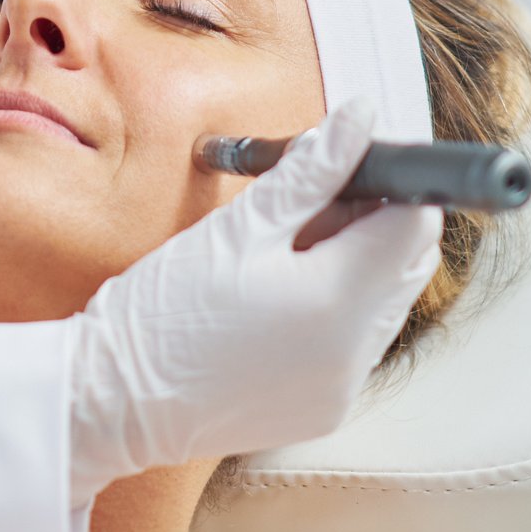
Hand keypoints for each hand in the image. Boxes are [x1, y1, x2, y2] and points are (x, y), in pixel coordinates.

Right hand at [65, 98, 442, 505]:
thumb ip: (310, 172)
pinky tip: (276, 300)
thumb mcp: (236, 229)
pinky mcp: (325, 409)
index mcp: (335, 303)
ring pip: (384, 303)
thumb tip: (359, 122)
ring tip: (282, 253)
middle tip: (312, 200)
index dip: (395, 182)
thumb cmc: (162, 315)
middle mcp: (354, 354)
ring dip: (355, 265)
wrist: (114, 403)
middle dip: (377, 220)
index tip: (354, 163)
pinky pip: (355, 344)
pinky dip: (334, 311)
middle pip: (409, 263)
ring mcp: (343, 387)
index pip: (416, 223)